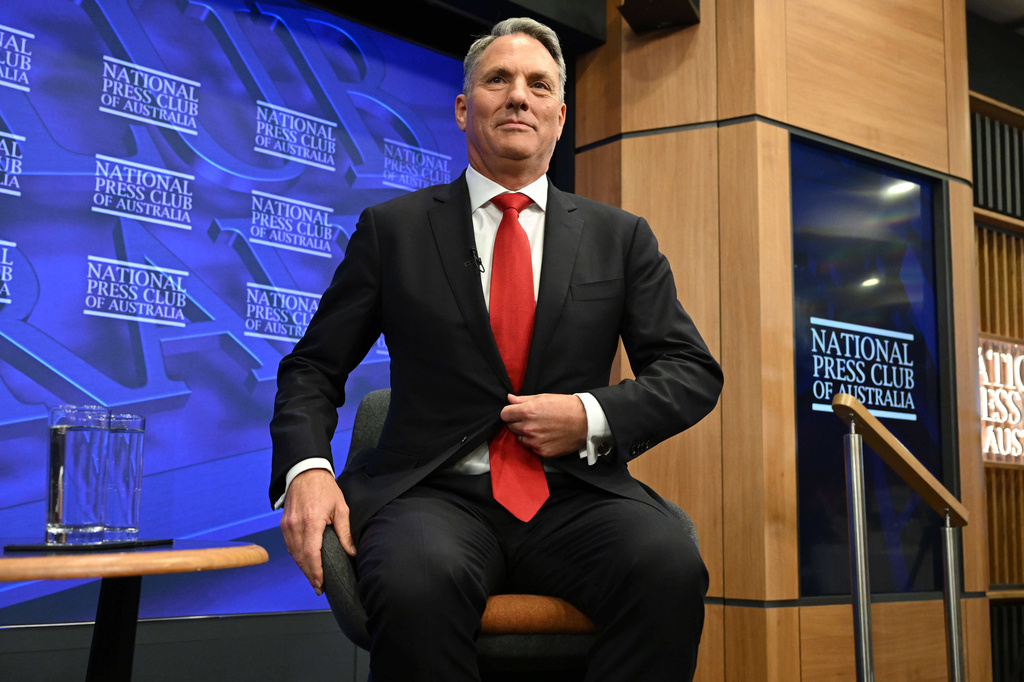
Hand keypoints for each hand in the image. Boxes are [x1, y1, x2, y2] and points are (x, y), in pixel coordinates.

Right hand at [280, 468, 354, 595]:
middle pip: (300, 558)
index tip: (321, 584)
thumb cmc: (325, 489)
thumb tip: (352, 551)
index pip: (311, 554)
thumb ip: (345, 532)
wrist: (305, 472)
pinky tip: (305, 563)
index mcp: (311, 522)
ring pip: (293, 554)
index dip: (316, 572)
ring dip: (303, 567)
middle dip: (309, 574)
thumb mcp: (340, 508)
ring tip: (314, 578)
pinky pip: (289, 546)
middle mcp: (296, 526)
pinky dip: (297, 557)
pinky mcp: (283, 524)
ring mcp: (287, 525)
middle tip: (319, 587)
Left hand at [500, 393, 586, 457]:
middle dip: (518, 422)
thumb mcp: (544, 398)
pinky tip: (546, 436)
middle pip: (511, 426)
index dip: (510, 412)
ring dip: (526, 434)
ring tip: (540, 428)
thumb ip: (523, 399)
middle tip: (531, 419)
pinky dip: (536, 443)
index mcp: (527, 412)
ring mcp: (535, 441)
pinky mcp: (542, 452)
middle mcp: (528, 428)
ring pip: (520, 438)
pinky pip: (531, 448)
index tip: (515, 412)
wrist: (585, 421)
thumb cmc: (565, 406)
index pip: (504, 414)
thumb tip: (509, 399)